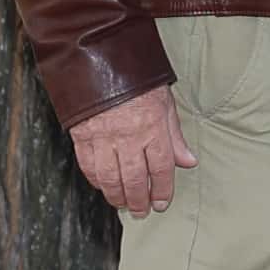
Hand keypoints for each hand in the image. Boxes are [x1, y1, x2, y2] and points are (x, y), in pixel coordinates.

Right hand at [64, 90, 195, 216]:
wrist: (100, 58)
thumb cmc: (136, 78)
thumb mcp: (165, 102)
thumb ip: (175, 136)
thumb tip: (188, 161)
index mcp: (153, 127)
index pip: (161, 169)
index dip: (162, 191)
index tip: (161, 203)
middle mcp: (128, 136)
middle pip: (134, 179)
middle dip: (139, 200)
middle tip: (141, 211)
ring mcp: (103, 137)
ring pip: (110, 178)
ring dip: (117, 196)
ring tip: (123, 204)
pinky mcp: (82, 135)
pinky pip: (88, 166)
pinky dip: (96, 180)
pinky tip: (103, 186)